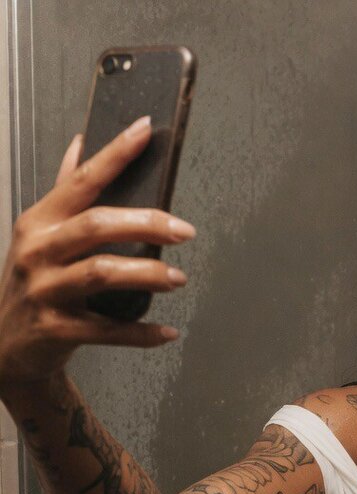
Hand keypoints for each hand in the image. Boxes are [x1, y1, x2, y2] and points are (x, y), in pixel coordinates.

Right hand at [0, 116, 194, 390]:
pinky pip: (107, 330)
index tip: (145, 131)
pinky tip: (166, 331)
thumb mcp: (39, 235)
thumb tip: (81, 145)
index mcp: (39, 222)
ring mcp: (44, 291)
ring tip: (177, 277)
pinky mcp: (55, 330)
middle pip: (96, 226)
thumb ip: (64, 193)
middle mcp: (38, 251)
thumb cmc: (30, 284)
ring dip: (147, 274)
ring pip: (101, 273)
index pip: (81, 180)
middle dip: (145, 224)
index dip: (115, 154)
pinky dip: (141, 332)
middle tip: (184, 230)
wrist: (3, 344)